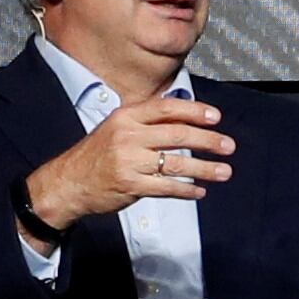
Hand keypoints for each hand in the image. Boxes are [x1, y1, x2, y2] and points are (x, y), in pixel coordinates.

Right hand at [24, 98, 233, 233]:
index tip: (216, 117)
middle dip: (208, 141)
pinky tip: (200, 191)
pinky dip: (186, 190)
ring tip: (224, 171)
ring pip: (176, 163)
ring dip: (204, 168)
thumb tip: (188, 118)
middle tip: (229, 146)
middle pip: (177, 134)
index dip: (195, 111)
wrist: (69, 182)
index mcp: (126, 116)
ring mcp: (129, 161)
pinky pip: (166, 187)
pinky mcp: (130, 185)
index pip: (167, 108)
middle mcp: (128, 135)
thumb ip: (148, 122)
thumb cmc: (98, 153)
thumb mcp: (117, 127)